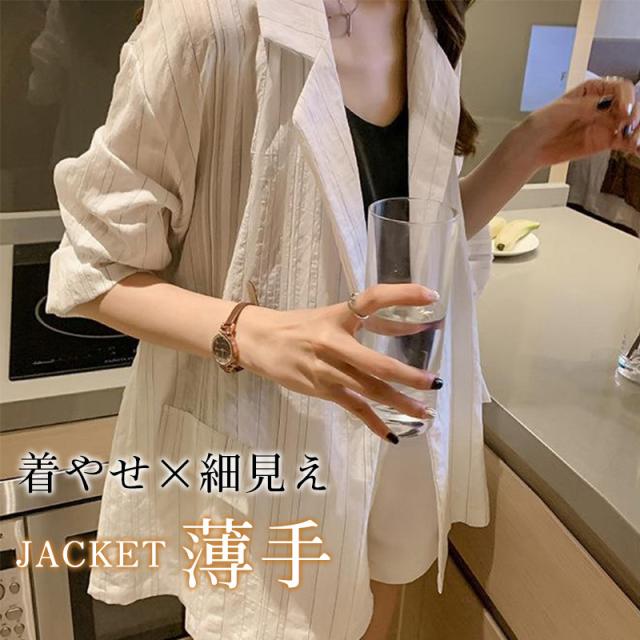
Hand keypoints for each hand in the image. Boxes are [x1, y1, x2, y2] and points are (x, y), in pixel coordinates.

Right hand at [235, 283, 441, 442]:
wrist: (259, 341)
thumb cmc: (298, 326)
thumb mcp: (330, 316)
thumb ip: (364, 320)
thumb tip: (406, 324)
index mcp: (338, 315)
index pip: (372, 299)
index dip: (402, 295)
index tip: (432, 295)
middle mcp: (333, 342)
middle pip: (377, 363)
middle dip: (408, 376)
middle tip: (435, 382)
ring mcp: (327, 369)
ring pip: (369, 390)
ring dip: (399, 402)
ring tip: (424, 412)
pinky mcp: (321, 389)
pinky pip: (353, 407)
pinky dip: (373, 422)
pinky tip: (391, 434)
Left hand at [523, 76, 638, 167]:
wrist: (531, 148)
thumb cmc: (540, 124)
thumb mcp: (559, 111)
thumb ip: (583, 107)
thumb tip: (604, 104)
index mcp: (592, 90)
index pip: (619, 88)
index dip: (626, 98)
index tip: (623, 112)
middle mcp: (604, 104)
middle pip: (631, 104)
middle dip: (635, 115)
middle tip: (629, 127)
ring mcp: (606, 123)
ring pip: (631, 123)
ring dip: (638, 131)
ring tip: (635, 142)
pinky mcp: (605, 141)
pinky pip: (625, 141)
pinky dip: (634, 144)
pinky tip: (637, 150)